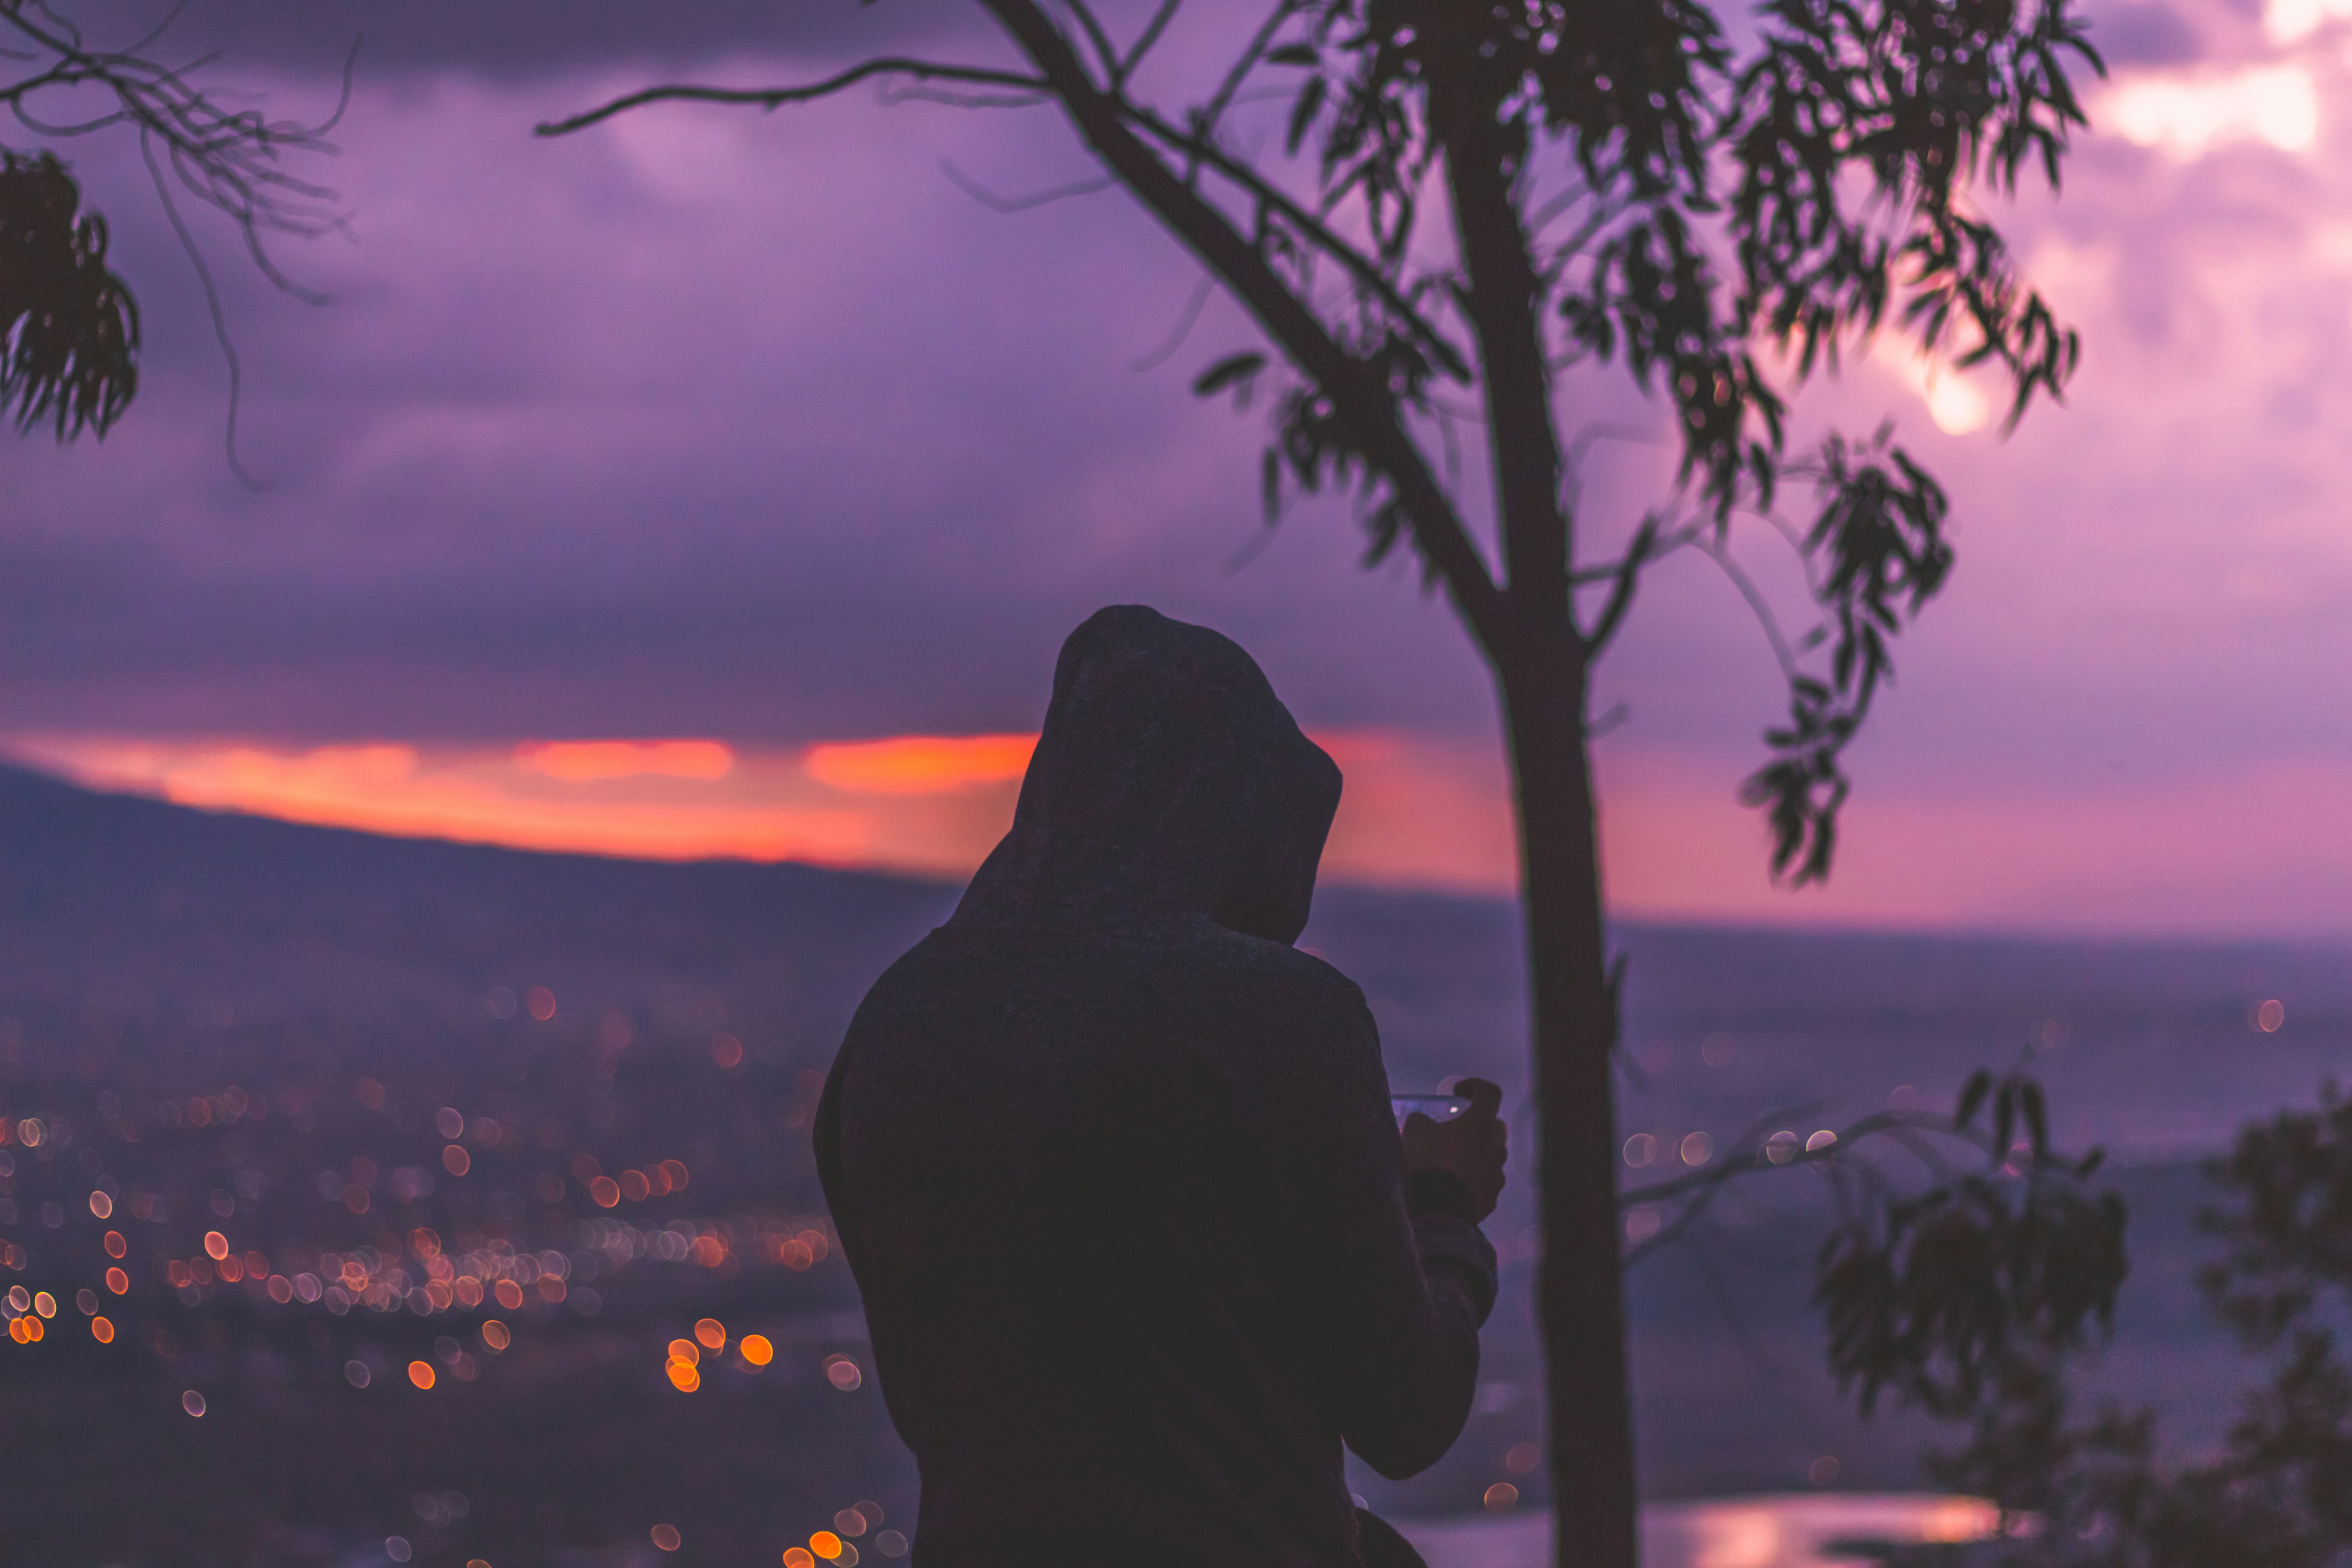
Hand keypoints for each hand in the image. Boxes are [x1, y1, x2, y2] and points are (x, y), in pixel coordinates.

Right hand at [1402, 1077, 1506, 1223]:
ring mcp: (1497, 1174)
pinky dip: (1473, 1180)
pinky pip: (1485, 1182)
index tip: (1459, 1091)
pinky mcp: (1492, 1197)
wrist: (1437, 1210)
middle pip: (1495, 1127)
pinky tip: (1453, 1185)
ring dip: (1475, 1154)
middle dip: (1479, 1124)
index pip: (1489, 1093)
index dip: (1475, 1086)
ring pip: (1491, 1156)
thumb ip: (1422, 1119)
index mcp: (1481, 1124)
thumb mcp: (1415, 1131)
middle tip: (1457, 1129)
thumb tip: (1423, 1121)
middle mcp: (1496, 1147)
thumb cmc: (1428, 1162)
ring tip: (1451, 1162)